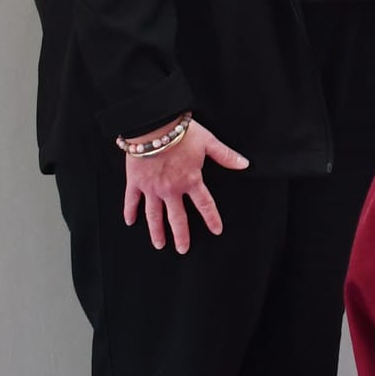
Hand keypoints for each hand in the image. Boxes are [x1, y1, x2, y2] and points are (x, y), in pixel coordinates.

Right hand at [121, 121, 249, 253]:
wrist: (153, 126)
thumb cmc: (182, 133)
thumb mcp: (208, 142)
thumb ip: (226, 156)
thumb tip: (244, 164)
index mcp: (191, 181)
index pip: (205, 205)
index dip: (211, 218)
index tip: (216, 231)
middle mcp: (171, 189)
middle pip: (177, 217)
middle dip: (181, 235)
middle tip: (183, 249)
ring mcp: (151, 188)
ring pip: (153, 215)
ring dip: (156, 231)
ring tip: (159, 244)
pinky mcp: (135, 182)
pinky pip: (131, 200)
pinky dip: (129, 211)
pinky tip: (130, 222)